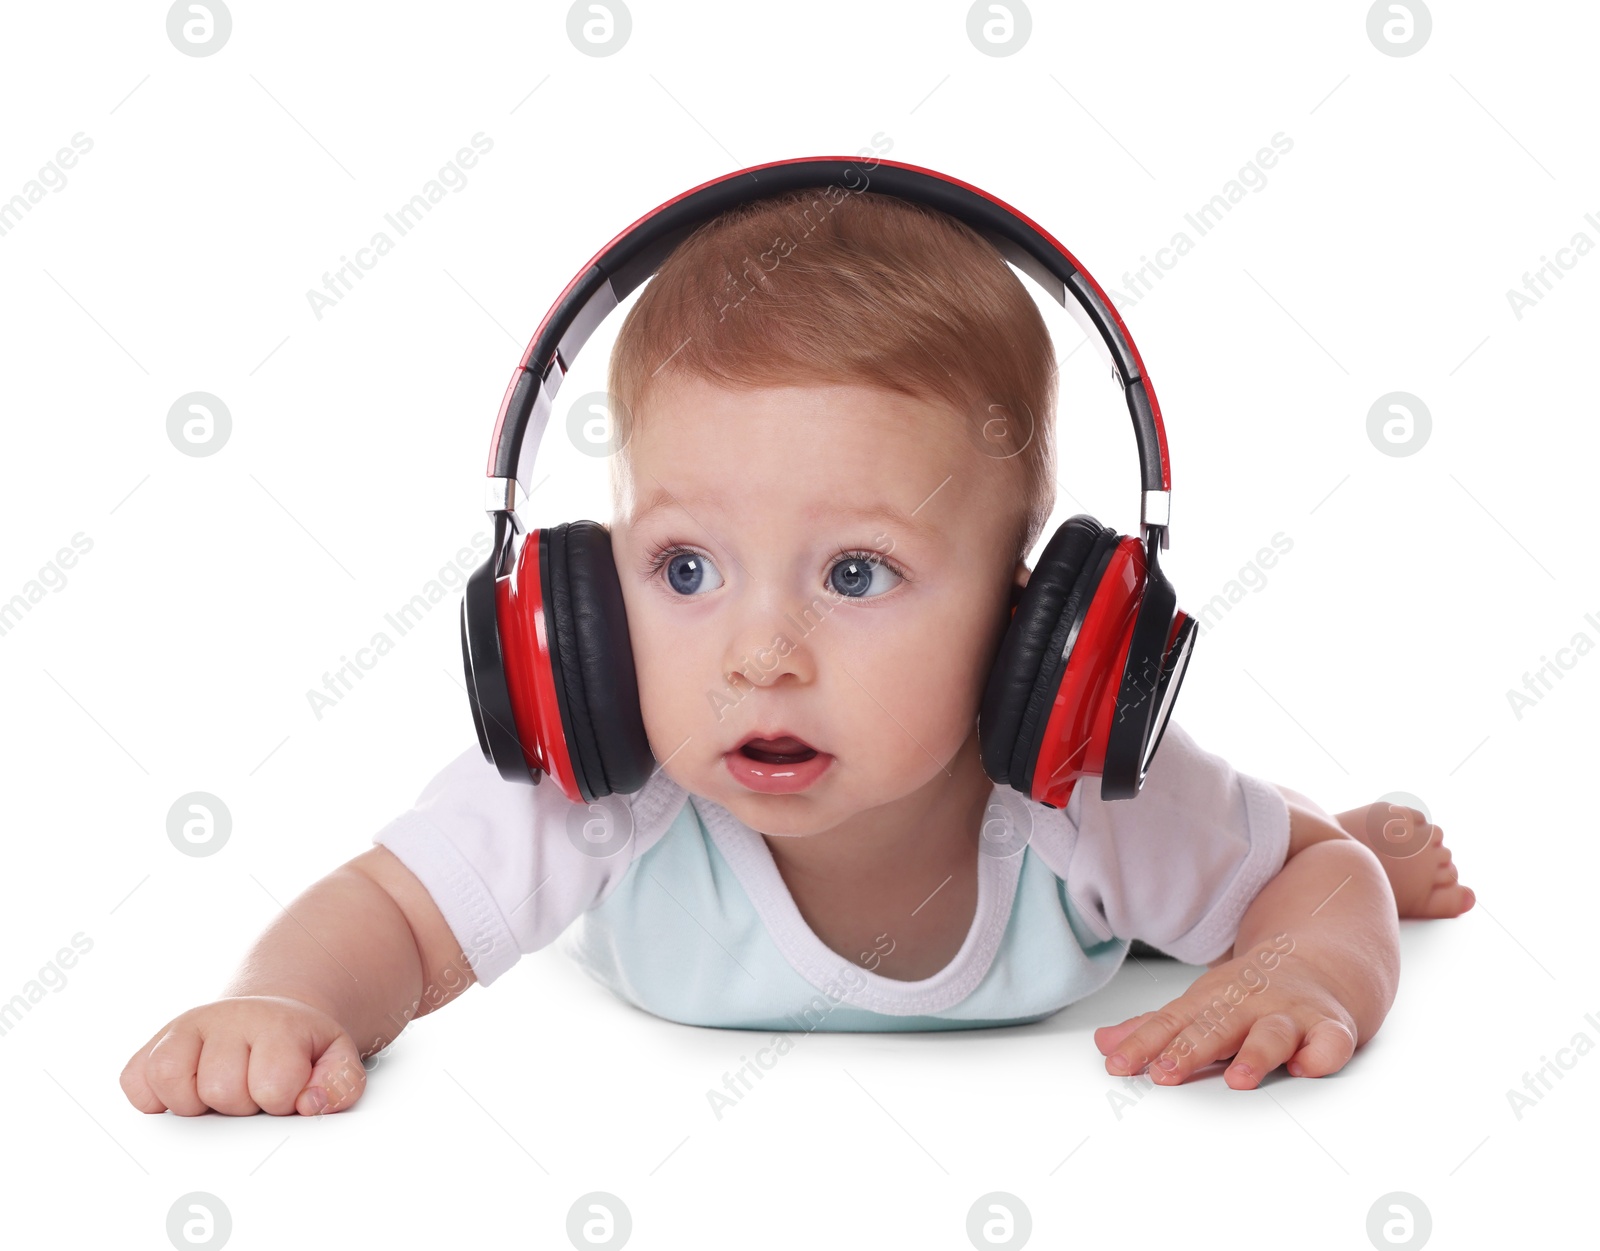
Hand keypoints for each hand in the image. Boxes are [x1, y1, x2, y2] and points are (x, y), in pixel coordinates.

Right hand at [120, 995, 367, 1115]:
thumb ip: (341, 1083)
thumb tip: (311, 1103)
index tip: (286, 1090)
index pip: (273, 1084)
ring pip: (171, 1083)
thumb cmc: (299, 1046)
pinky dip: (155, 1100)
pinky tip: (187, 1092)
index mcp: (276, 1023)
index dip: (282, 1100)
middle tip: (252, 1090)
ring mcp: (184, 1028)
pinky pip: (135, 1084)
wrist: (270, 1016)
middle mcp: (226, 1018)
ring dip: (197, 1104)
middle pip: (220, 1090)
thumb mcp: (336, 1057)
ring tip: (221, 1094)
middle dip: (241, 1104)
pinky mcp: (152, 1046)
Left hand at [1094, 936, 1359, 1089]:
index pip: (1170, 1023)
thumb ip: (1155, 1029)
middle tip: (1164, 1073)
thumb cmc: (1252, 991)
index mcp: (1211, 999)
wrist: (1322, 958)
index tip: (1117, 1065)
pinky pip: (1331, 1041)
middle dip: (1189, 1050)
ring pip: (1272, 1033)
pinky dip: (1321, 1054)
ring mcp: (1290, 1013)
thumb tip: (1103, 1045)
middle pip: (1216, 1026)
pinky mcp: (1331, 1025)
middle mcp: (1248, 1003)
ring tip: (1237, 1079)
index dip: (1142, 1044)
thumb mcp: (1201, 1003)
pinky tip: (1306, 1067)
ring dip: (1256, 1055)